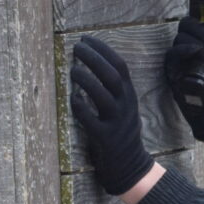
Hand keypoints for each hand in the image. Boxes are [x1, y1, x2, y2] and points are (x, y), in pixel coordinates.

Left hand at [70, 36, 153, 194]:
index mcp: (129, 95)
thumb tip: (92, 59)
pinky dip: (81, 107)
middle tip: (76, 48)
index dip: (103, 50)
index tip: (86, 38)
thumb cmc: (120, 131)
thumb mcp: (123, 106)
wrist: (130, 165)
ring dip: (86, 79)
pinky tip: (73, 97)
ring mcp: (116, 122)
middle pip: (112, 76)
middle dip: (94, 59)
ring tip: (72, 69)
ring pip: (103, 95)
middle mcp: (125, 106)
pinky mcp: (105, 139)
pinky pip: (91, 120)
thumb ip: (113, 87)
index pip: (120, 66)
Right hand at [165, 0, 203, 141]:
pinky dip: (188, 50)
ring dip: (199, 40)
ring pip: (183, 33)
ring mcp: (183, 54)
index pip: (201, 11)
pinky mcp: (174, 67)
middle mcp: (195, 42)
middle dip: (202, 25)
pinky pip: (176, 50)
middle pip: (189, 20)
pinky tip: (199, 55)